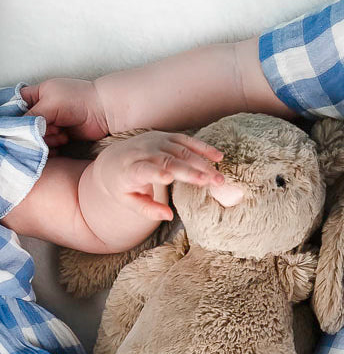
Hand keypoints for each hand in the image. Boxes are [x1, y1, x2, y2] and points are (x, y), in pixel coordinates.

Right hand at [21, 78, 107, 146]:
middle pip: (25, 126)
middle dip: (36, 130)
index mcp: (36, 94)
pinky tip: (63, 141)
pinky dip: (53, 146)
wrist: (104, 112)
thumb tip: (17, 130)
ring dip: (47, 138)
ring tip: (61, 133)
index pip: (15, 106)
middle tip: (51, 127)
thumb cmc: (78, 100)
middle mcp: (42, 109)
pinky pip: (47, 145)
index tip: (21, 126)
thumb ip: (31, 116)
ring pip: (36, 138)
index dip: (15, 117)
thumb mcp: (50, 104)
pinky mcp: (60, 135)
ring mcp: (51, 123)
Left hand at [92, 131, 224, 221]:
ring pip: (182, 151)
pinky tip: (218, 157)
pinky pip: (187, 141)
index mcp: (130, 169)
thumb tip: (168, 216)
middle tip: (212, 182)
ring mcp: (155, 142)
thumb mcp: (128, 201)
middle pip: (169, 160)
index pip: (144, 170)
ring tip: (219, 178)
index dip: (155, 173)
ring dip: (203, 163)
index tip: (169, 178)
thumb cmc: (123, 185)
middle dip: (191, 171)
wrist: (114, 159)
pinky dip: (203, 148)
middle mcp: (143, 152)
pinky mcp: (166, 137)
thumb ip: (147, 209)